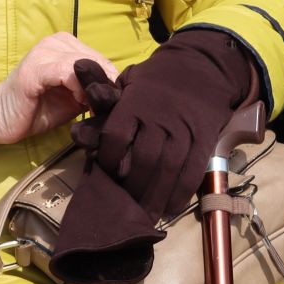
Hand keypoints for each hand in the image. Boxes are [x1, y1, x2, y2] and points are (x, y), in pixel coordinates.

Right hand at [0, 33, 117, 146]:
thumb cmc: (36, 109)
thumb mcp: (72, 98)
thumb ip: (92, 90)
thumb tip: (119, 93)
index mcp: (66, 45)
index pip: (102, 60)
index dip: (111, 83)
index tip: (113, 104)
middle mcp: (56, 42)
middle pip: (98, 61)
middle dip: (105, 87)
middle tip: (104, 109)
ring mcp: (44, 51)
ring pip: (86, 64)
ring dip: (93, 89)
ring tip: (89, 108)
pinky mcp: (36, 67)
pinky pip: (68, 72)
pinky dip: (79, 88)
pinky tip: (78, 103)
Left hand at [71, 30, 252, 218]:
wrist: (203, 66)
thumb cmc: (158, 78)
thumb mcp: (129, 81)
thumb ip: (107, 107)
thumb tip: (79, 133)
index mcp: (135, 102)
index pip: (114, 137)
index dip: (107, 160)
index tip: (107, 174)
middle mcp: (159, 117)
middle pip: (142, 160)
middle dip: (132, 188)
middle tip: (125, 206)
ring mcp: (184, 129)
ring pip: (167, 170)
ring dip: (155, 199)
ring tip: (145, 217)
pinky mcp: (204, 139)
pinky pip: (192, 172)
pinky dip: (180, 194)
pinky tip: (170, 208)